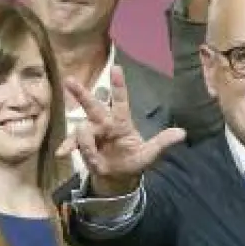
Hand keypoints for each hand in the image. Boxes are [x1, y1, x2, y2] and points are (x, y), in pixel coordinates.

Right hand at [57, 67, 185, 195]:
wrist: (119, 178)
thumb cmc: (134, 160)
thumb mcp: (150, 153)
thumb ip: (162, 142)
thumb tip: (182, 133)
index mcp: (122, 123)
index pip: (120, 101)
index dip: (119, 86)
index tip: (116, 68)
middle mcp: (104, 125)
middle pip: (93, 106)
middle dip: (81, 94)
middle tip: (69, 80)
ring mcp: (92, 135)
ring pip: (84, 129)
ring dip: (82, 137)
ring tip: (90, 154)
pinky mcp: (84, 147)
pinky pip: (75, 144)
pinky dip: (69, 147)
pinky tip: (61, 153)